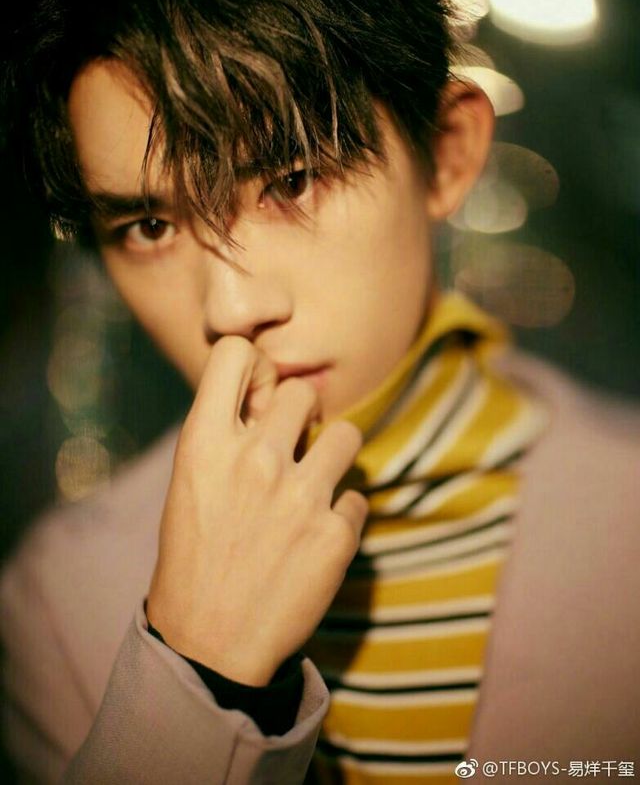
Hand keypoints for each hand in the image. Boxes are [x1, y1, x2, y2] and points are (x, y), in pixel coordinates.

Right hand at [146, 335, 367, 684]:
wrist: (210, 643)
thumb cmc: (196, 556)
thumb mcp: (190, 484)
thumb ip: (228, 435)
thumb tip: (276, 394)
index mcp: (205, 443)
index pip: (235, 352)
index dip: (254, 366)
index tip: (261, 392)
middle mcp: (255, 459)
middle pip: (303, 392)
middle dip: (302, 417)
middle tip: (293, 449)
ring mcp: (300, 496)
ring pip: (347, 435)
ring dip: (334, 456)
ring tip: (315, 486)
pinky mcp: (336, 534)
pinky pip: (357, 498)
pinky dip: (342, 516)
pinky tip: (316, 540)